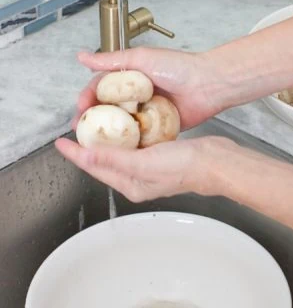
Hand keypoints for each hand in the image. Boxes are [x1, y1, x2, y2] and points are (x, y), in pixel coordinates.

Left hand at [54, 136, 230, 201]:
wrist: (217, 161)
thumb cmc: (186, 167)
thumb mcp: (143, 163)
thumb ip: (112, 160)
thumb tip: (84, 156)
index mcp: (131, 185)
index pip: (94, 167)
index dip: (76, 153)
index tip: (60, 141)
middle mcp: (138, 178)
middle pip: (104, 160)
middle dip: (88, 144)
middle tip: (77, 126)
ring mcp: (150, 167)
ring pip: (120, 150)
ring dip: (107, 137)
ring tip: (95, 122)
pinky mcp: (162, 155)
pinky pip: (137, 143)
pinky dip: (127, 133)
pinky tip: (126, 122)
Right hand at [71, 48, 222, 130]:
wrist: (209, 84)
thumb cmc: (180, 67)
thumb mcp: (142, 58)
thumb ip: (111, 61)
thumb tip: (82, 57)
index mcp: (131, 79)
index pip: (101, 89)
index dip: (88, 98)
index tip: (81, 107)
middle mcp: (137, 97)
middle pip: (108, 110)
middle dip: (93, 120)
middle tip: (81, 128)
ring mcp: (147, 114)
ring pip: (122, 126)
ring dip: (108, 134)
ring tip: (95, 142)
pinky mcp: (160, 128)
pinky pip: (141, 138)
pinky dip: (130, 143)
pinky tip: (119, 150)